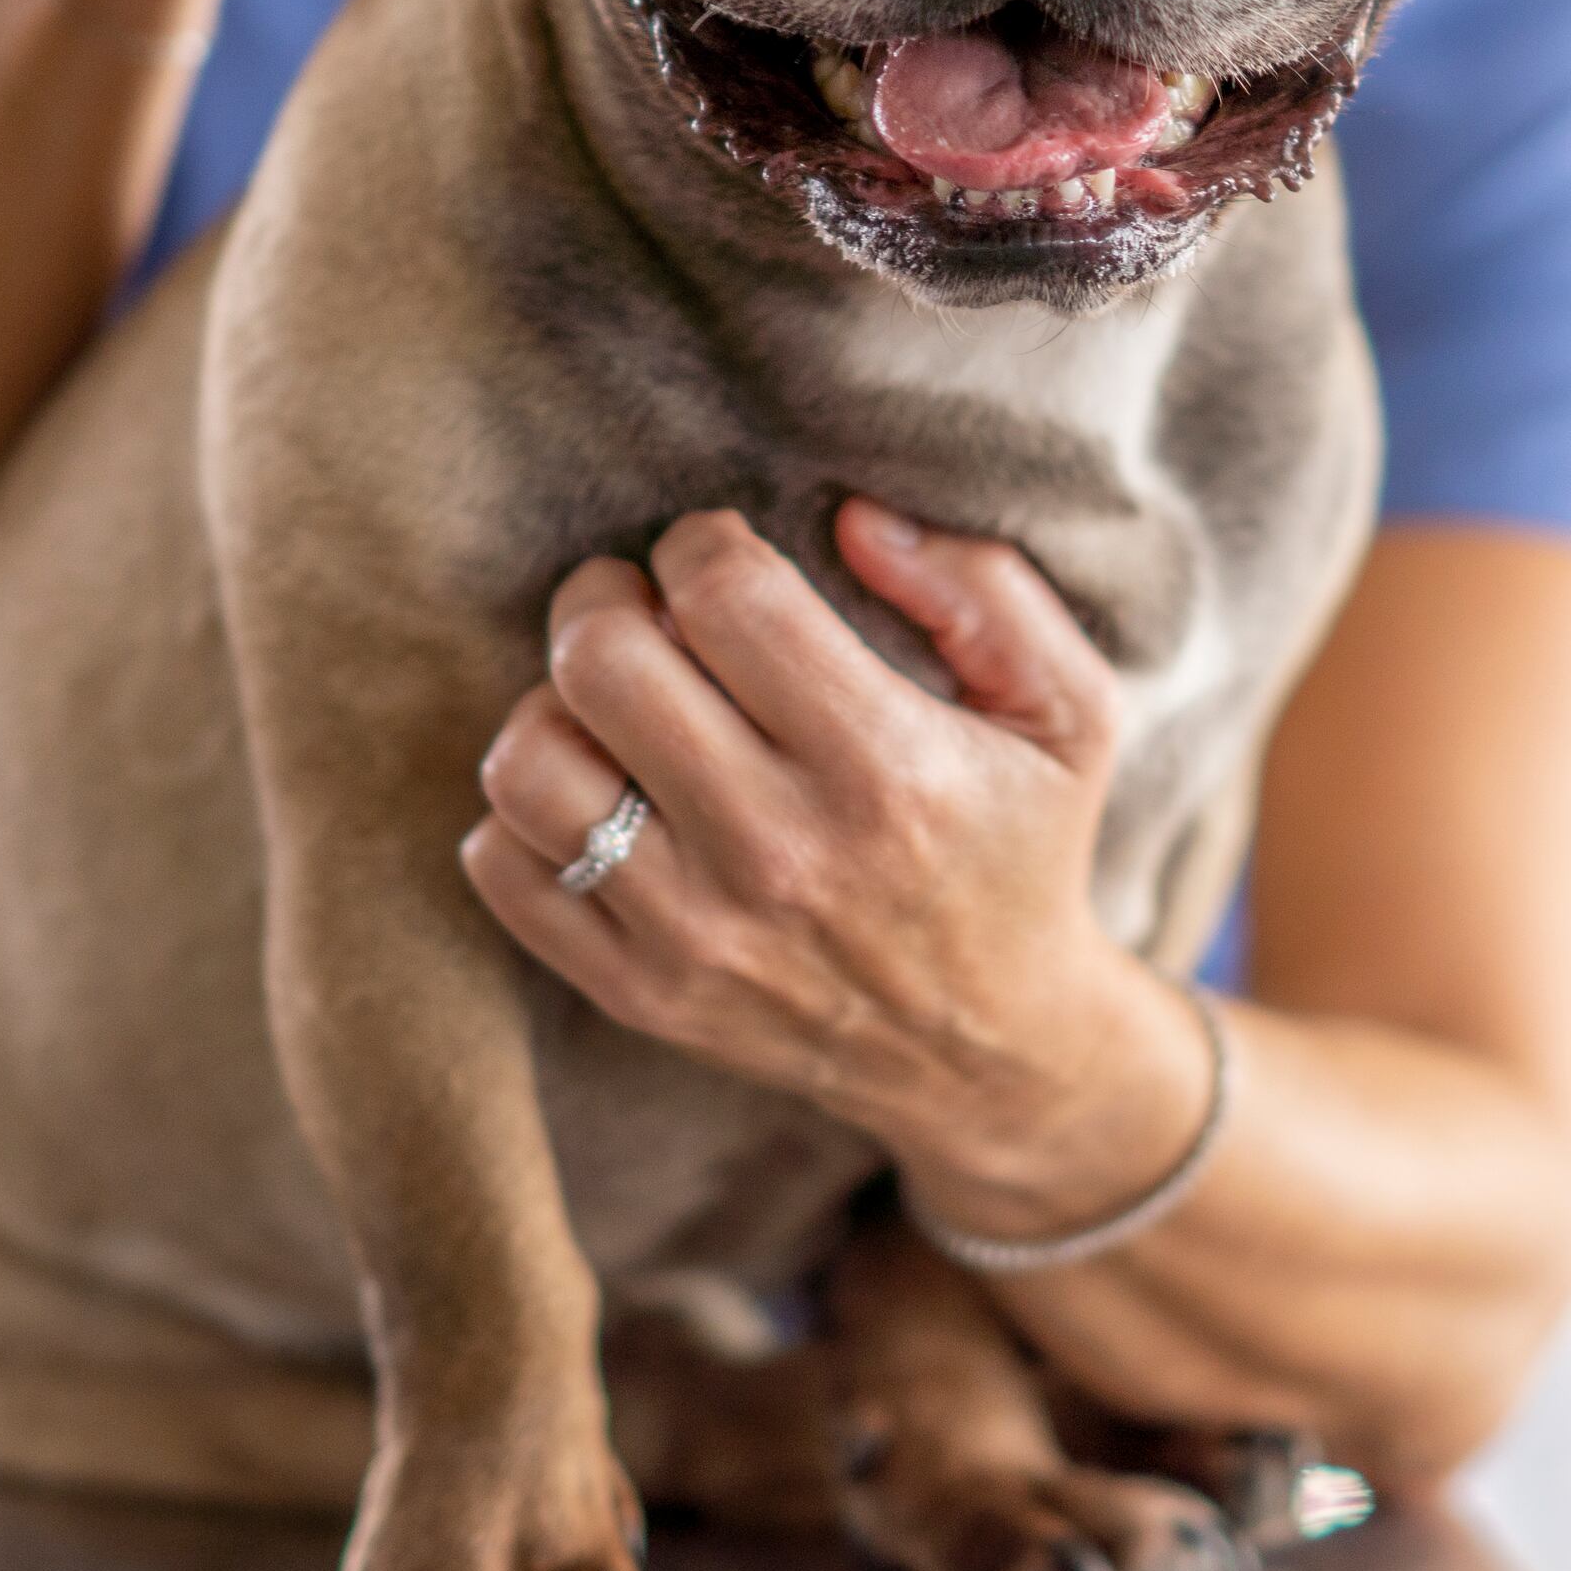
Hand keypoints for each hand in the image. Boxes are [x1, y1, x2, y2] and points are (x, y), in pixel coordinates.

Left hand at [461, 504, 1207, 1239]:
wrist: (986, 1053)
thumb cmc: (1019, 850)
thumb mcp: (1068, 711)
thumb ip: (986, 588)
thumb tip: (851, 517)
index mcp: (885, 768)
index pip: (725, 596)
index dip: (703, 543)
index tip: (721, 559)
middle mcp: (778, 855)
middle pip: (603, 663)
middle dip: (605, 600)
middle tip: (643, 608)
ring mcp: (695, 933)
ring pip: (530, 764)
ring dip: (554, 704)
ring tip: (611, 704)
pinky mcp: (638, 992)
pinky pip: (503, 868)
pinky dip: (523, 811)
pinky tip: (597, 791)